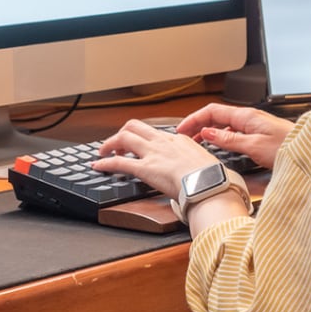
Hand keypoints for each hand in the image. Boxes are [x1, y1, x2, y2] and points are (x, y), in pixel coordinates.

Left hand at [93, 120, 220, 200]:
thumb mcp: (207, 164)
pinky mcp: (145, 168)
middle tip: (117, 144)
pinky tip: (98, 166)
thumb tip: (201, 175)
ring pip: (123, 138)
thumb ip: (198, 165)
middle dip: (122, 133)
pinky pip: (118, 162)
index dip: (144, 139)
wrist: (210, 185)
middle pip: (135, 127)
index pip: (156, 134)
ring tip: (103, 152)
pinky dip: (105, 162)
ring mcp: (153, 153)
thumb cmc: (212, 178)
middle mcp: (163, 143)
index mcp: (180, 140)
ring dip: (110, 144)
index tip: (141, 146)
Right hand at [173, 103, 293, 169]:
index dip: (194, 119)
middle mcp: (248, 118)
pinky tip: (219, 145)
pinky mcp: (259, 134)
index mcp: (245, 116)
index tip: (181, 129)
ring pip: (224, 124)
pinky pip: (233, 131)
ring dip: (208, 131)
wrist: (308, 150)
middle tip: (185, 137)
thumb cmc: (287, 147)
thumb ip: (229, 139)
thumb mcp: (254, 146)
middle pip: (216, 116)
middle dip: (197, 124)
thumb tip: (207, 133)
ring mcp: (254, 125)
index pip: (211, 111)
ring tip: (197, 142)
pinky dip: (220, 136)